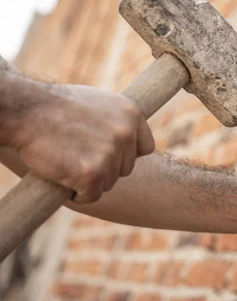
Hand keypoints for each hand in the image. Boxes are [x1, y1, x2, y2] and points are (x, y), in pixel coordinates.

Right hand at [8, 82, 153, 203]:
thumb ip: (119, 123)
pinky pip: (91, 196)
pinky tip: (63, 178)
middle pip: (125, 168)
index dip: (126, 154)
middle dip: (105, 167)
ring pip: (108, 183)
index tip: (109, 153)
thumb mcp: (100, 104)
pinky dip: (78, 194)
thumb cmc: (57, 106)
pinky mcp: (92, 174)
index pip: (145, 148)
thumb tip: (132, 141)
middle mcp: (126, 134)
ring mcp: (110, 154)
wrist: (27, 110)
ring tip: (68, 161)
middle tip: (79, 156)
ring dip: (89, 180)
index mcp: (132, 114)